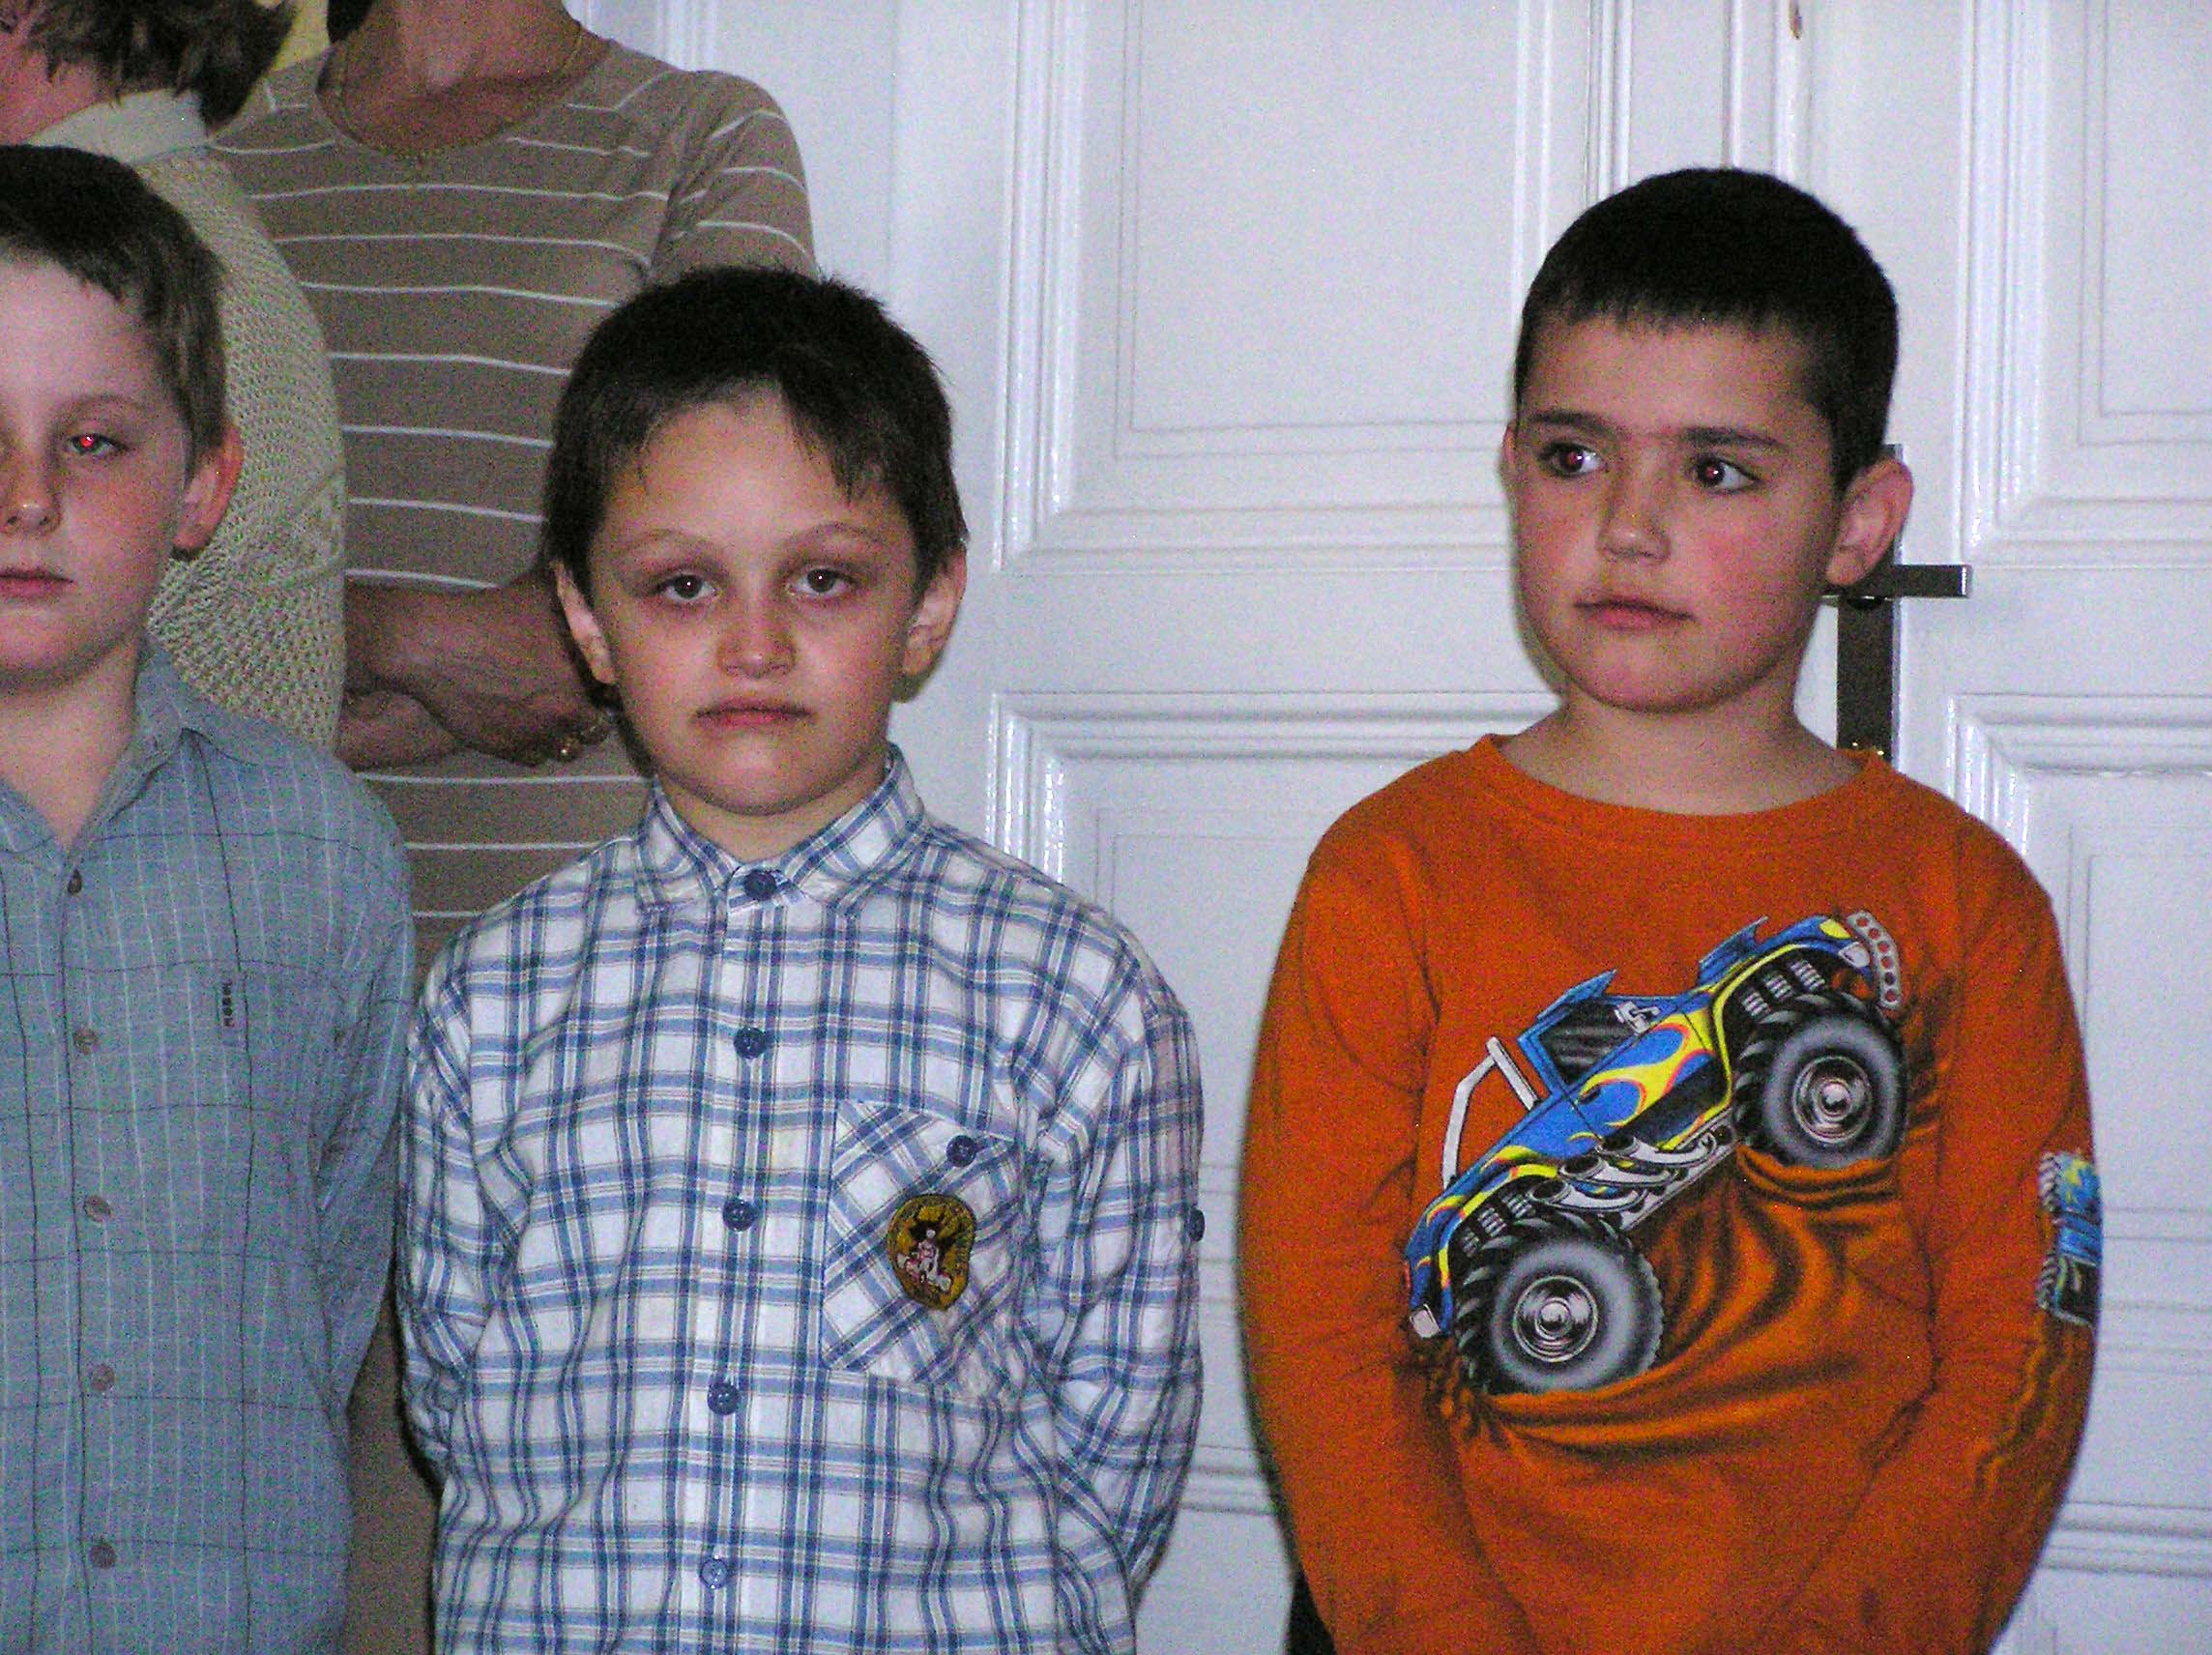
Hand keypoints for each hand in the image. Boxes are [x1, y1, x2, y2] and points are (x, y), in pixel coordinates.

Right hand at [345, 568, 613, 766]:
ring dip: (564, 736)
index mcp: (582, 675)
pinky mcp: (506, 749)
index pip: (616, 696)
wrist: (435, 647)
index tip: (599, 682)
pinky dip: (535, 746)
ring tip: (551, 718)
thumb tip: (592, 584)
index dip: (610, 689)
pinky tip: (525, 727)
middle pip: (596, 729)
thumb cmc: (489, 614)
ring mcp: (535, 734)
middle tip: (576, 701)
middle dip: (589, 717)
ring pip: (567, 750)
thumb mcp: (539, 593)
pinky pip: (535, 759)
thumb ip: (574, 595)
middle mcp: (565, 711)